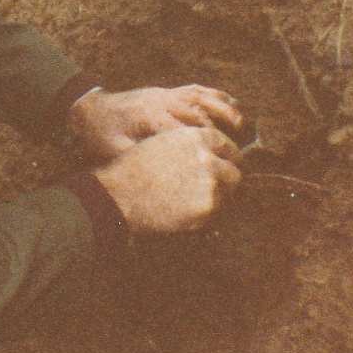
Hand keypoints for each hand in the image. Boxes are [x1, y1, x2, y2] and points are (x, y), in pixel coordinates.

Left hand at [69, 84, 242, 160]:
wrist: (89, 110)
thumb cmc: (101, 135)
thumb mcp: (115, 151)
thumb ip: (140, 158)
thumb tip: (167, 175)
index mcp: (149, 117)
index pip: (185, 130)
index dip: (206, 147)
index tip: (220, 164)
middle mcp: (162, 101)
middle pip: (200, 113)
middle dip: (221, 132)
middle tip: (238, 154)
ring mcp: (167, 93)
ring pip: (203, 97)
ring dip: (225, 111)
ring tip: (244, 128)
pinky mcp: (168, 91)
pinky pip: (198, 90)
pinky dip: (218, 97)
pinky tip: (234, 107)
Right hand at [94, 127, 241, 232]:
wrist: (118, 196)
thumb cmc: (132, 170)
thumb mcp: (161, 143)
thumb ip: (190, 146)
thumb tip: (210, 156)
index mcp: (196, 137)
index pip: (227, 146)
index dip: (227, 158)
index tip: (224, 166)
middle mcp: (207, 157)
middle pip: (234, 171)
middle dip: (226, 180)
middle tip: (210, 190)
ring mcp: (210, 183)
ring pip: (227, 194)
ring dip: (216, 199)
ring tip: (190, 203)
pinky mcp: (207, 207)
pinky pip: (216, 214)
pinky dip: (205, 215)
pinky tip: (184, 213)